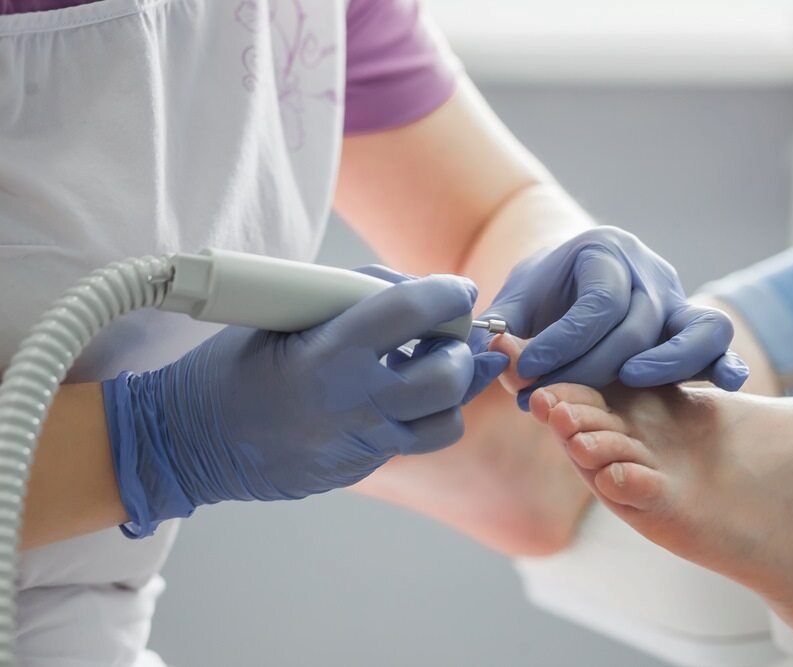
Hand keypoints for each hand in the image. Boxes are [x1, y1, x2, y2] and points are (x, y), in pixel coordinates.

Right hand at [104, 274, 481, 536]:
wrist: (188, 443)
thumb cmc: (229, 369)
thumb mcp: (281, 316)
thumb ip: (348, 298)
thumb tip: (410, 290)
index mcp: (326, 355)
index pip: (410, 313)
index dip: (446, 293)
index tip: (458, 288)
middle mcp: (351, 405)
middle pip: (445, 378)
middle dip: (459, 349)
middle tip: (448, 333)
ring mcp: (358, 446)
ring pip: (444, 423)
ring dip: (452, 391)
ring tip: (431, 367)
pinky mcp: (358, 469)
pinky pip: (413, 441)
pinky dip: (422, 414)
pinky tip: (400, 393)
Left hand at [480, 226, 748, 408]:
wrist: (570, 280)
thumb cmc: (541, 293)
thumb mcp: (516, 300)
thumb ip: (503, 326)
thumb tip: (494, 352)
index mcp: (604, 250)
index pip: (597, 302)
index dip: (563, 342)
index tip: (525, 371)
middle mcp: (648, 270)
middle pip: (639, 324)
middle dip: (594, 368)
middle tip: (553, 397)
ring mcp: (676, 298)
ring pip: (696, 326)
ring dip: (669, 362)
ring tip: (631, 382)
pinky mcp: (692, 327)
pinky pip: (718, 342)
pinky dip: (725, 362)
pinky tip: (727, 383)